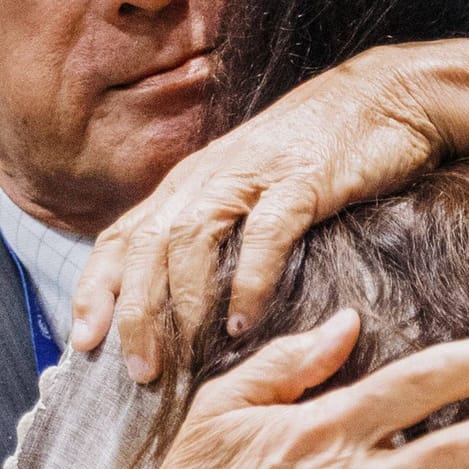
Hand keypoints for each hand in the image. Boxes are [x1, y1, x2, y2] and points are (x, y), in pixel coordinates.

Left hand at [71, 38, 468, 381]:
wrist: (387, 96)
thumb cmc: (316, 153)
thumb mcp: (248, 190)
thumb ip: (216, 233)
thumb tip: (186, 302)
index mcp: (188, 184)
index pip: (120, 237)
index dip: (95, 291)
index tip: (81, 344)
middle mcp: (207, 178)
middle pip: (147, 247)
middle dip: (134, 313)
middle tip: (136, 372)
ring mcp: (251, 176)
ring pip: (191, 240)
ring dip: (182, 305)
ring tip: (181, 360)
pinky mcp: (301, 180)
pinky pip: (264, 234)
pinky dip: (249, 281)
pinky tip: (245, 325)